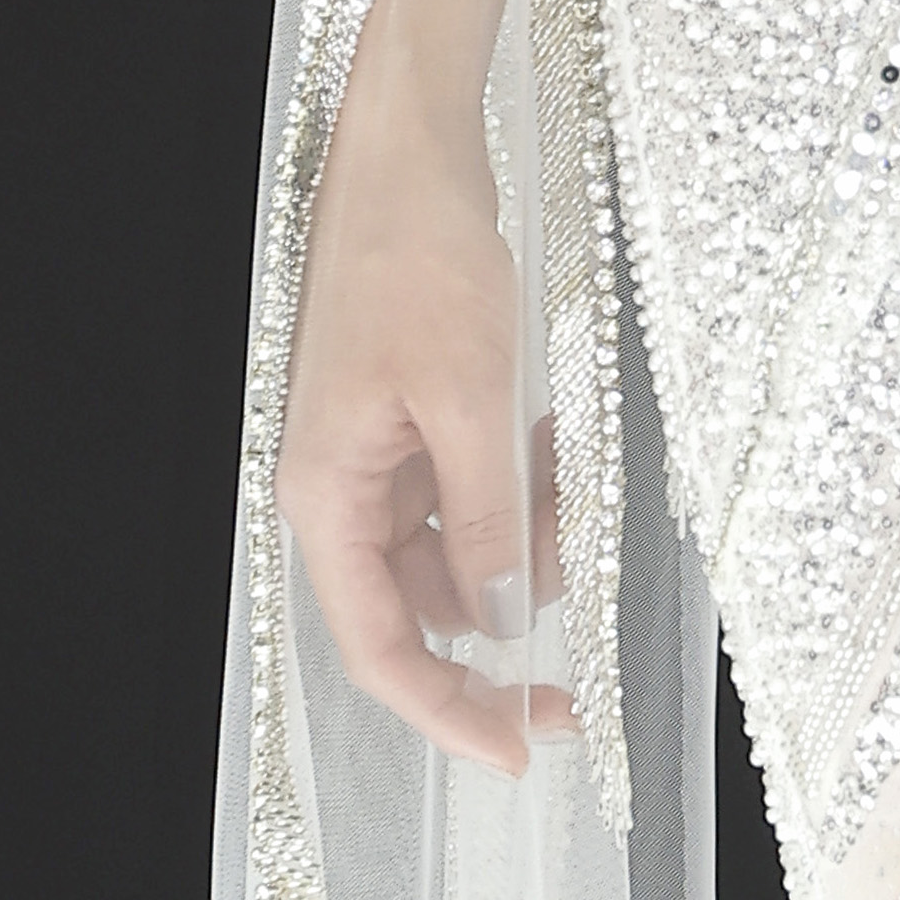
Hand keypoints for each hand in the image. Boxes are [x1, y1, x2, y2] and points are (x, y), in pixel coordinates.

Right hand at [277, 108, 568, 774]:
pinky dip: (510, 483)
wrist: (412, 151)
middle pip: (416, 604)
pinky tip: (548, 447)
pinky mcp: (406, 414)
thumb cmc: (419, 256)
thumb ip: (482, 516)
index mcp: (328, 495)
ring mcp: (373, 450)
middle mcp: (340, 486)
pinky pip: (461, 484)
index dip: (446, 711)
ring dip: (514, 539)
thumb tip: (496, 618)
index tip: (519, 748)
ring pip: (450, 543)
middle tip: (572, 652)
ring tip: (568, 494)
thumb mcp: (470, 394)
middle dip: (496, 620)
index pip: (380, 646)